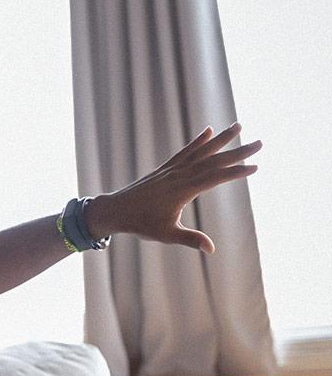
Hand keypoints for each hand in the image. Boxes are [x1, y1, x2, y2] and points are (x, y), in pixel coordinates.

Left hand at [86, 122, 261, 253]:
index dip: (235, 172)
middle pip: (213, 161)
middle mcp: (178, 176)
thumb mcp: (165, 235)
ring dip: (221, 139)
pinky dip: (197, 142)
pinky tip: (208, 131)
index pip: (214, 178)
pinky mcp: (165, 169)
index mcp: (181, 191)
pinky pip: (184, 152)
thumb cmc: (140, 224)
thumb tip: (211, 249)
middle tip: (260, 143)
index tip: (255, 166)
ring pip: (200, 151)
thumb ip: (189, 239)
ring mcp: (171, 170)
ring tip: (238, 126)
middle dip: (237, 152)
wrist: (115, 210)